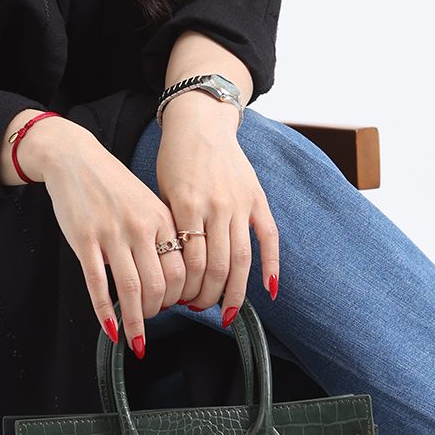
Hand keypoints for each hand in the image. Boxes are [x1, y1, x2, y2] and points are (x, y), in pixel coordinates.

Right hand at [36, 120, 188, 357]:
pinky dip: (106, 313)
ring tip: (136, 335)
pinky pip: (98, 285)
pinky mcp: (84, 240)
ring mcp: (111, 234)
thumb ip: (161, 235)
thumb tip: (172, 278)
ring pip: (132, 290)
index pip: (183, 271)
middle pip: (160, 285)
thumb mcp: (146, 203)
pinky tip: (111, 330)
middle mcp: (140, 227)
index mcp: (161, 218)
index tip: (174, 307)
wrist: (75, 158)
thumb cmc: (112, 184)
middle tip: (152, 320)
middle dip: (159, 312)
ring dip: (136, 321)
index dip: (181, 298)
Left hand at [155, 93, 278, 322]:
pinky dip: (272, 265)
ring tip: (224, 312)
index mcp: (187, 204)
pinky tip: (269, 289)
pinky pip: (269, 237)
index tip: (179, 303)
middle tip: (198, 310)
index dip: (186, 289)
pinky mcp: (257, 198)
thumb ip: (171, 227)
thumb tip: (170, 272)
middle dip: (207, 296)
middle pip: (218, 267)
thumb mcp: (162, 191)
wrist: (201, 122)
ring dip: (234, 292)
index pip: (190, 262)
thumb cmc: (175, 159)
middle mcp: (217, 205)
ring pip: (242, 259)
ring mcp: (240, 202)